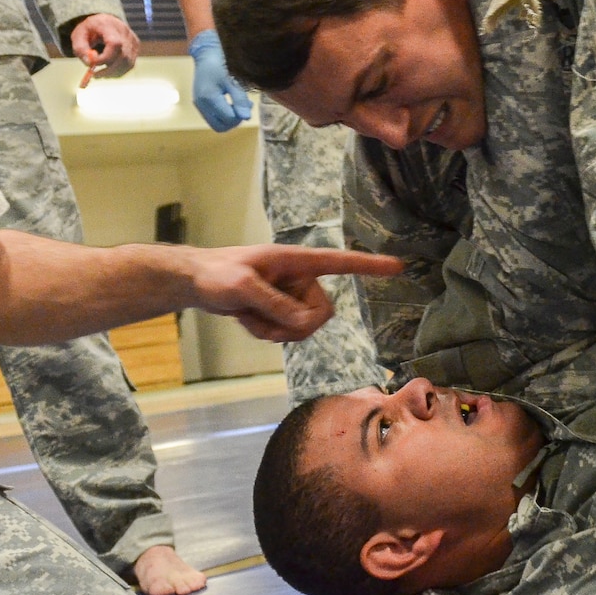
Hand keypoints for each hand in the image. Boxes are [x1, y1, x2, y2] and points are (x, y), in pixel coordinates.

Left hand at [71, 13, 139, 86]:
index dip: (106, 58)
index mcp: (109, 25)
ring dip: (114, 72)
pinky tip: (108, 71)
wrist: (102, 21)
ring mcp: (133, 40)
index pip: (115, 44)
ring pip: (128, 63)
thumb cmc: (89, 30)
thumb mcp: (78, 36)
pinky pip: (130, 64)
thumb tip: (89, 64)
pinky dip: (119, 71)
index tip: (92, 65)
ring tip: (100, 73)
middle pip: (123, 56)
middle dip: (109, 70)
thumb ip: (81, 49)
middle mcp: (125, 31)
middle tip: (95, 76)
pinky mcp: (135, 47)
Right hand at [187, 29, 252, 131]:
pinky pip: (213, 116)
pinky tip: (232, 101)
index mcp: (209, 97)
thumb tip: (247, 118)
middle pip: (220, 127)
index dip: (240, 116)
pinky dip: (224, 113)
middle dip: (234, 121)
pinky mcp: (200, 102)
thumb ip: (240, 99)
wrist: (207, 51)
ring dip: (230, 118)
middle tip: (244, 107)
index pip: (228, 119)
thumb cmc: (222, 62)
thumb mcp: (234, 79)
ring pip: (216, 123)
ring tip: (240, 103)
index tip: (248, 104)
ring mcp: (199, 104)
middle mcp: (201, 103)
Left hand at [187, 245, 402, 340]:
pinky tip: (247, 319)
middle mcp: (301, 279)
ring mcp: (292, 296)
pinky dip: (267, 332)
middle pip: (322, 313)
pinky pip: (289, 333)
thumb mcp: (242, 287)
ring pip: (305, 328)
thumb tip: (305, 324)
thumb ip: (275, 305)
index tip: (398, 266)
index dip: (369, 266)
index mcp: (298, 261)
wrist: (197, 282)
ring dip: (276, 331)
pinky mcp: (282, 310)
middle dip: (294, 324)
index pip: (341, 263)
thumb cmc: (218, 274)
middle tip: (264, 321)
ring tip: (249, 316)